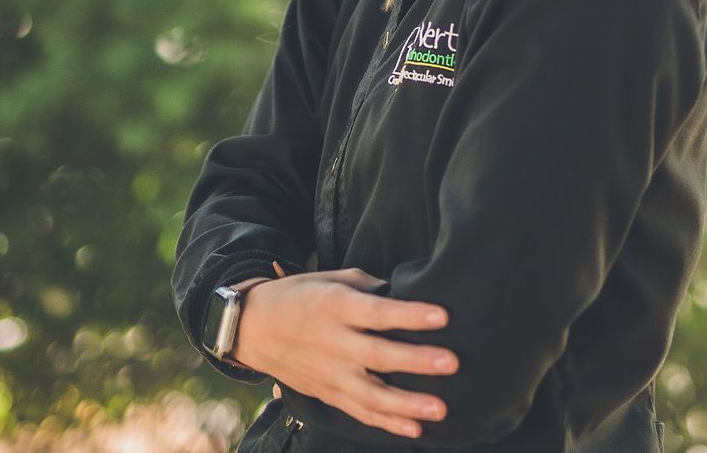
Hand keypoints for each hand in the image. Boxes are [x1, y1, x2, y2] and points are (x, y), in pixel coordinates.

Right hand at [234, 263, 458, 439]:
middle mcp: (333, 343)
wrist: (254, 328)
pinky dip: (387, 424)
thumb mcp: (330, 278)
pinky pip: (360, 413)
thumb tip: (401, 292)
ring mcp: (330, 374)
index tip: (443, 316)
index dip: (410, 315)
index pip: (378, 313)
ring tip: (440, 409)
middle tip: (452, 363)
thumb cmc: (299, 295)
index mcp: (335, 306)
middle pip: (379, 356)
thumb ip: (367, 286)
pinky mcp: (328, 395)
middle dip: (417, 361)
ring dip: (408, 405)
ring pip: (371, 395)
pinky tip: (414, 429)